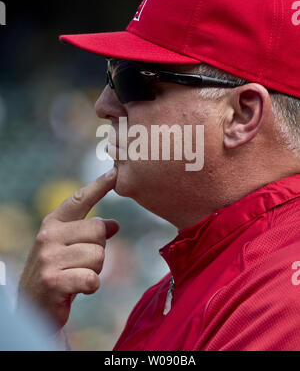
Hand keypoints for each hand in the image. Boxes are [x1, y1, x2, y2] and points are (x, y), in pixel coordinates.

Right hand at [18, 168, 118, 329]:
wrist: (33, 305)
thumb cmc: (57, 270)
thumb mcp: (69, 246)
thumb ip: (89, 233)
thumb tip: (115, 224)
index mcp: (53, 222)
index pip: (80, 199)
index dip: (99, 186)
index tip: (115, 172)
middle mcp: (48, 235)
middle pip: (98, 231)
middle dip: (98, 249)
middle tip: (81, 263)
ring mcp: (48, 258)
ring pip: (98, 255)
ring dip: (94, 269)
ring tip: (77, 275)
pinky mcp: (53, 281)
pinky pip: (92, 278)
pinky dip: (91, 285)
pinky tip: (78, 288)